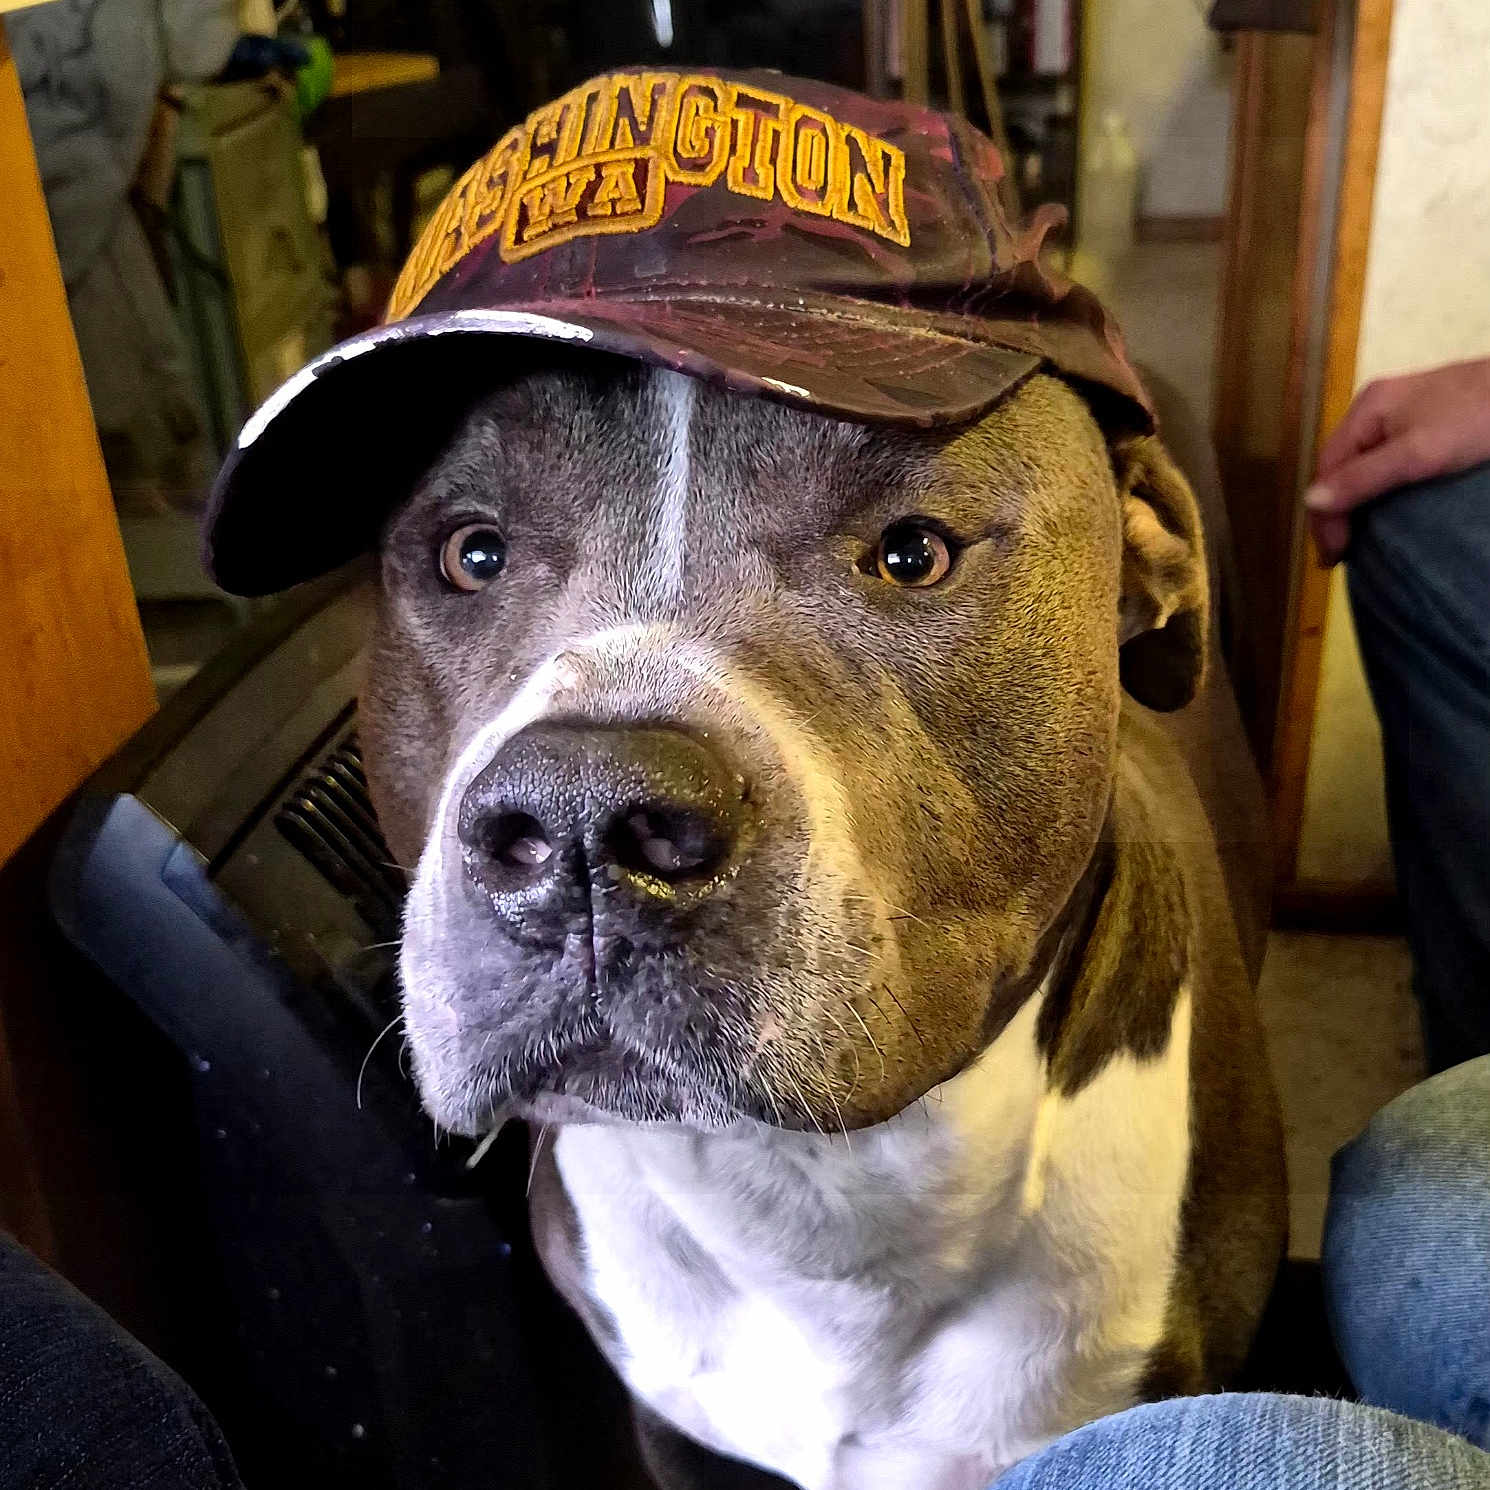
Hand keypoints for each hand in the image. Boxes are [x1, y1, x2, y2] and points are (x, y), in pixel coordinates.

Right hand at [1305, 358, 1489, 564]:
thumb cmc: (1476, 419)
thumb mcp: (1418, 453)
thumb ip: (1362, 477)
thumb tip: (1309, 502)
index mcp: (1367, 407)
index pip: (1328, 467)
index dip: (1326, 513)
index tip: (1334, 557)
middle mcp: (1377, 409)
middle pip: (1343, 467)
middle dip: (1338, 512)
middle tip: (1341, 556)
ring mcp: (1403, 416)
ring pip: (1364, 467)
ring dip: (1358, 505)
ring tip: (1358, 540)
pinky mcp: (1428, 426)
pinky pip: (1389, 465)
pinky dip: (1381, 492)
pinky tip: (1385, 511)